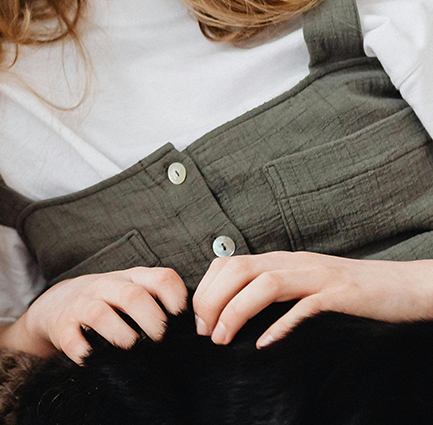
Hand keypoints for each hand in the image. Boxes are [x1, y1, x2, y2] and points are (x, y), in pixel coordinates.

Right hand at [16, 267, 187, 363]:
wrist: (57, 304)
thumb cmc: (108, 303)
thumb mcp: (132, 291)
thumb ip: (158, 302)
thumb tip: (197, 330)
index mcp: (129, 278)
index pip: (160, 277)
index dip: (177, 298)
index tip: (184, 322)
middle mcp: (104, 286)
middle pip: (132, 295)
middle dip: (153, 322)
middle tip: (161, 342)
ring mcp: (81, 305)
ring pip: (100, 314)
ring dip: (122, 336)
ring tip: (133, 351)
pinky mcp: (62, 326)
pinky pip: (73, 339)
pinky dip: (86, 353)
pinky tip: (98, 360)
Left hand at [192, 252, 432, 347]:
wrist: (406, 287)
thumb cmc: (351, 293)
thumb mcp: (304, 285)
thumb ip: (274, 291)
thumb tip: (234, 311)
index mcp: (282, 260)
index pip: (228, 263)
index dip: (206, 289)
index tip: (198, 320)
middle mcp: (295, 263)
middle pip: (237, 270)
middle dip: (212, 300)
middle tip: (205, 333)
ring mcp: (318, 276)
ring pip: (264, 283)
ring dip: (236, 311)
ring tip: (223, 339)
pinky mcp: (341, 295)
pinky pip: (305, 306)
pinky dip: (281, 324)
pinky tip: (265, 343)